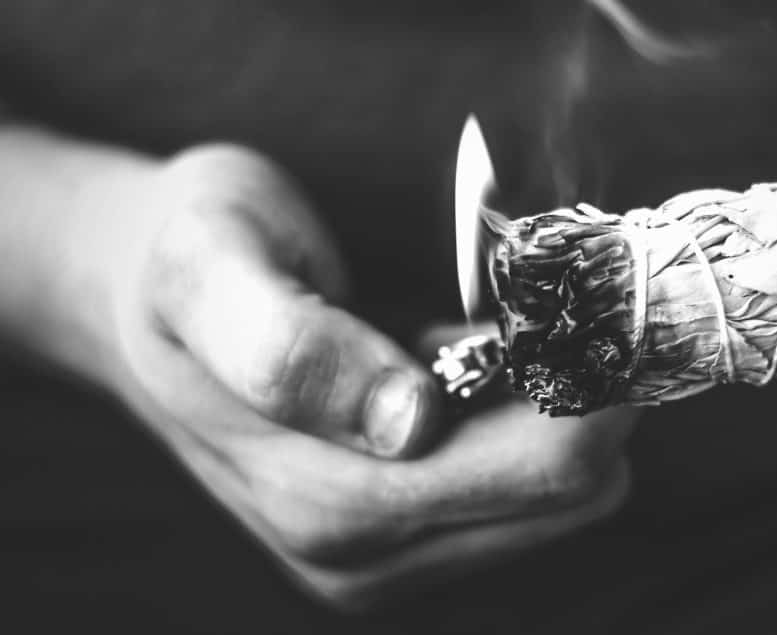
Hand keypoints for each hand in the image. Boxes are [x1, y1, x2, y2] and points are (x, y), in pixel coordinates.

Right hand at [92, 144, 639, 608]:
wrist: (134, 299)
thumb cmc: (182, 260)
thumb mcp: (211, 264)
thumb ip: (287, 347)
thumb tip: (402, 421)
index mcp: (326, 498)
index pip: (545, 472)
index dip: (597, 383)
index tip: (602, 296)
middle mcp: (360, 554)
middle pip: (568, 494)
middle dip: (591, 395)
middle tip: (565, 298)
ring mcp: (383, 557)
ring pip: (560, 501)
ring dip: (560, 410)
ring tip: (508, 328)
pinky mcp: (401, 540)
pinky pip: (524, 496)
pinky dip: (530, 427)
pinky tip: (477, 367)